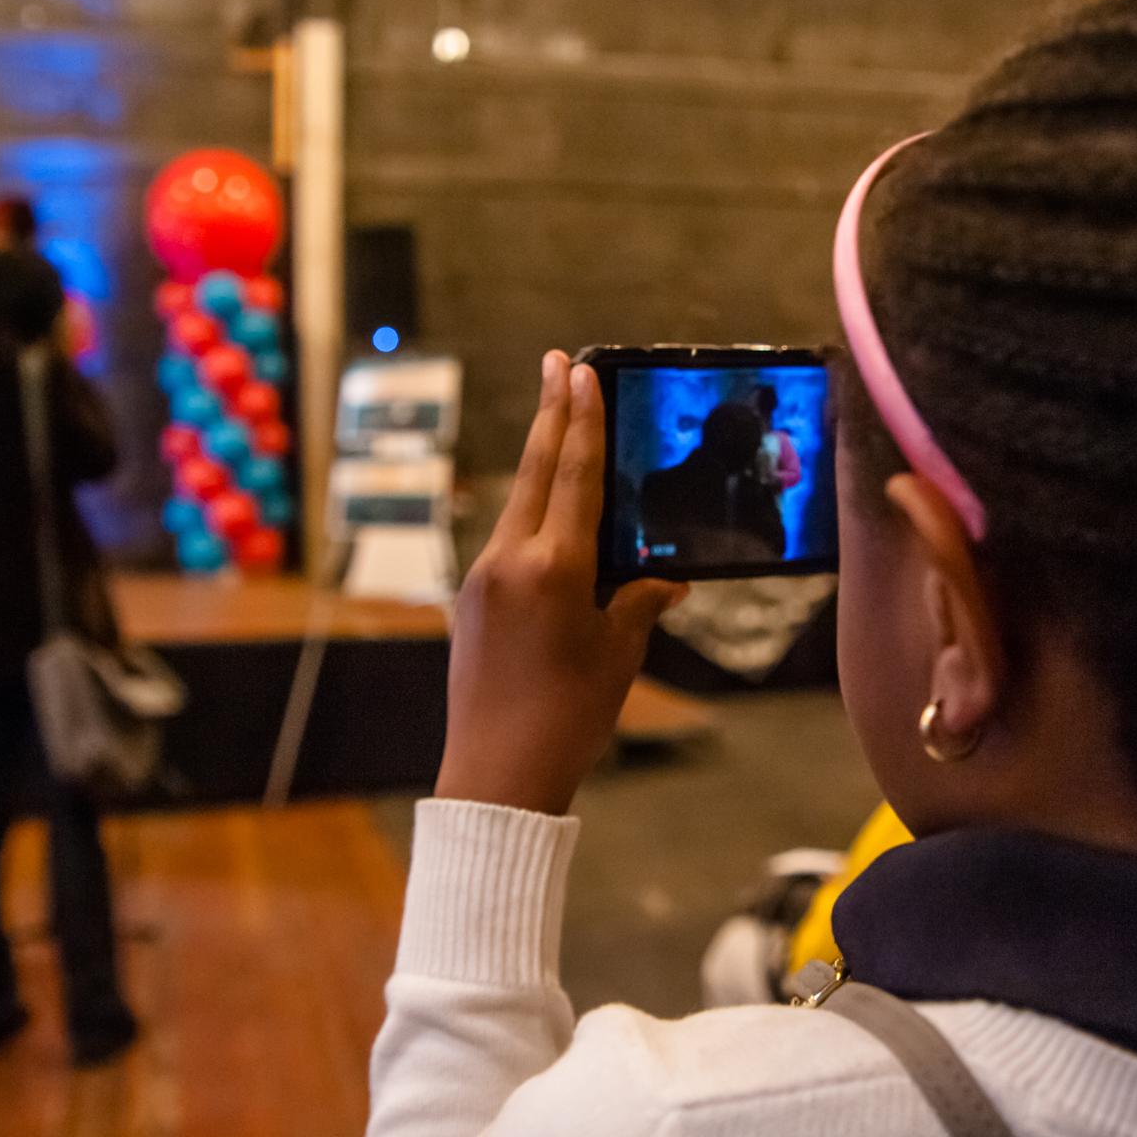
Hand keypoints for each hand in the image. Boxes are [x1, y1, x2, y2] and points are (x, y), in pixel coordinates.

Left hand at [436, 351, 687, 813]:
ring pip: (519, 503)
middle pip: (536, 471)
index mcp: (553, 567)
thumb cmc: (568, 717)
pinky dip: (532, 512)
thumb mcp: (619, 654)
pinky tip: (549, 509)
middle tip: (557, 363)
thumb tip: (665, 579)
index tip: (578, 372)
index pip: (574, 475)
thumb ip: (640, 602)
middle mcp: (510, 560)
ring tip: (558, 420)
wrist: (497, 773)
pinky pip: (508, 541)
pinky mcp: (471, 600)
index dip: (581, 420)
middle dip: (551, 415)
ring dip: (541, 460)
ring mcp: (483, 578)